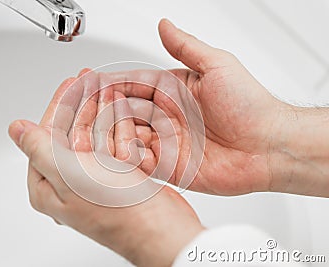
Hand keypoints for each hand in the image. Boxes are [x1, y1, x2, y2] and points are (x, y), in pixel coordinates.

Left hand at [8, 70, 203, 266]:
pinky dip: (119, 123)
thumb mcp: (69, 175)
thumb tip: (16, 130)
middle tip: (91, 78)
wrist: (160, 228)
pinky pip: (115, 143)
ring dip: (102, 109)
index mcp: (49, 185)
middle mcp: (70, 182)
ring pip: (95, 134)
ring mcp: (96, 179)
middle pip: (72, 131)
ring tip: (107, 87)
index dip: (60, 105)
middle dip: (83, 103)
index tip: (70, 82)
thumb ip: (39, 149)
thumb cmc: (116, 211)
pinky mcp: (119, 176)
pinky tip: (121, 106)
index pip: (47, 134)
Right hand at [108, 19, 290, 195]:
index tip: (91, 81)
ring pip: (127, 137)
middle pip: (125, 111)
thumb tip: (165, 24)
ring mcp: (166, 142)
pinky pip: (140, 163)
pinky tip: (115, 152)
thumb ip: (186, 47)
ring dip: (111, 134)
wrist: (268, 146)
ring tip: (95, 130)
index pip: (133, 85)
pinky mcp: (169, 168)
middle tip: (86, 107)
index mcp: (173, 92)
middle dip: (104, 109)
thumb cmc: (250, 105)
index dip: (112, 83)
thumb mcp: (217, 65)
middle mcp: (166, 116)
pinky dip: (126, 158)